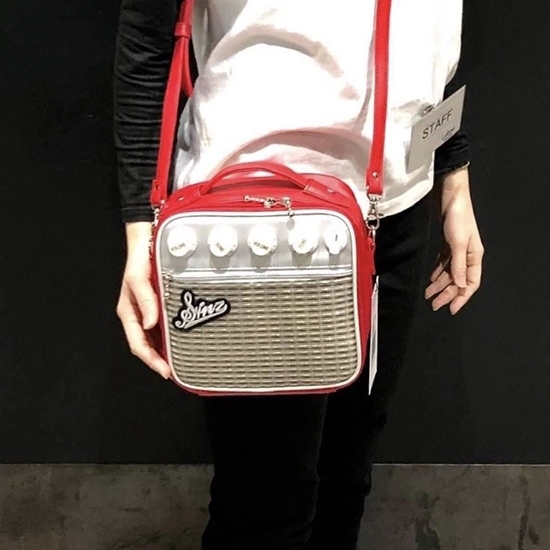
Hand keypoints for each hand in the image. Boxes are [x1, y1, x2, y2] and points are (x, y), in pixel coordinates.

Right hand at [116, 222, 170, 378]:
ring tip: (179, 361)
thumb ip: (146, 301)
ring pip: (154, 339)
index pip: (138, 344)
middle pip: (146, 345)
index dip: (151, 360)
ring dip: (164, 351)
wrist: (146, 244)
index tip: (165, 370)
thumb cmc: (139, 260)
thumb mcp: (139, 279)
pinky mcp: (157, 306)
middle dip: (158, 360)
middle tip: (175, 370)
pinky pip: (162, 327)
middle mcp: (138, 315)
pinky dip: (170, 337)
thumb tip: (152, 324)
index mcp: (129, 313)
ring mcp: (148, 312)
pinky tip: (181, 341)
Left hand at [425, 167, 483, 314]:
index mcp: (474, 256)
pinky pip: (444, 263)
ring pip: (449, 273)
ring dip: (439, 284)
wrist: (450, 196)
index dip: (461, 297)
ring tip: (428, 294)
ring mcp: (457, 249)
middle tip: (434, 304)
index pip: (470, 283)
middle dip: (447, 293)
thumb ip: (458, 265)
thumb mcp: (457, 243)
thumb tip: (460, 286)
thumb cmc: (457, 218)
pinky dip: (437, 272)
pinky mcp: (448, 243)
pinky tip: (430, 279)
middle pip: (458, 280)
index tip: (451, 309)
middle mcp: (467, 255)